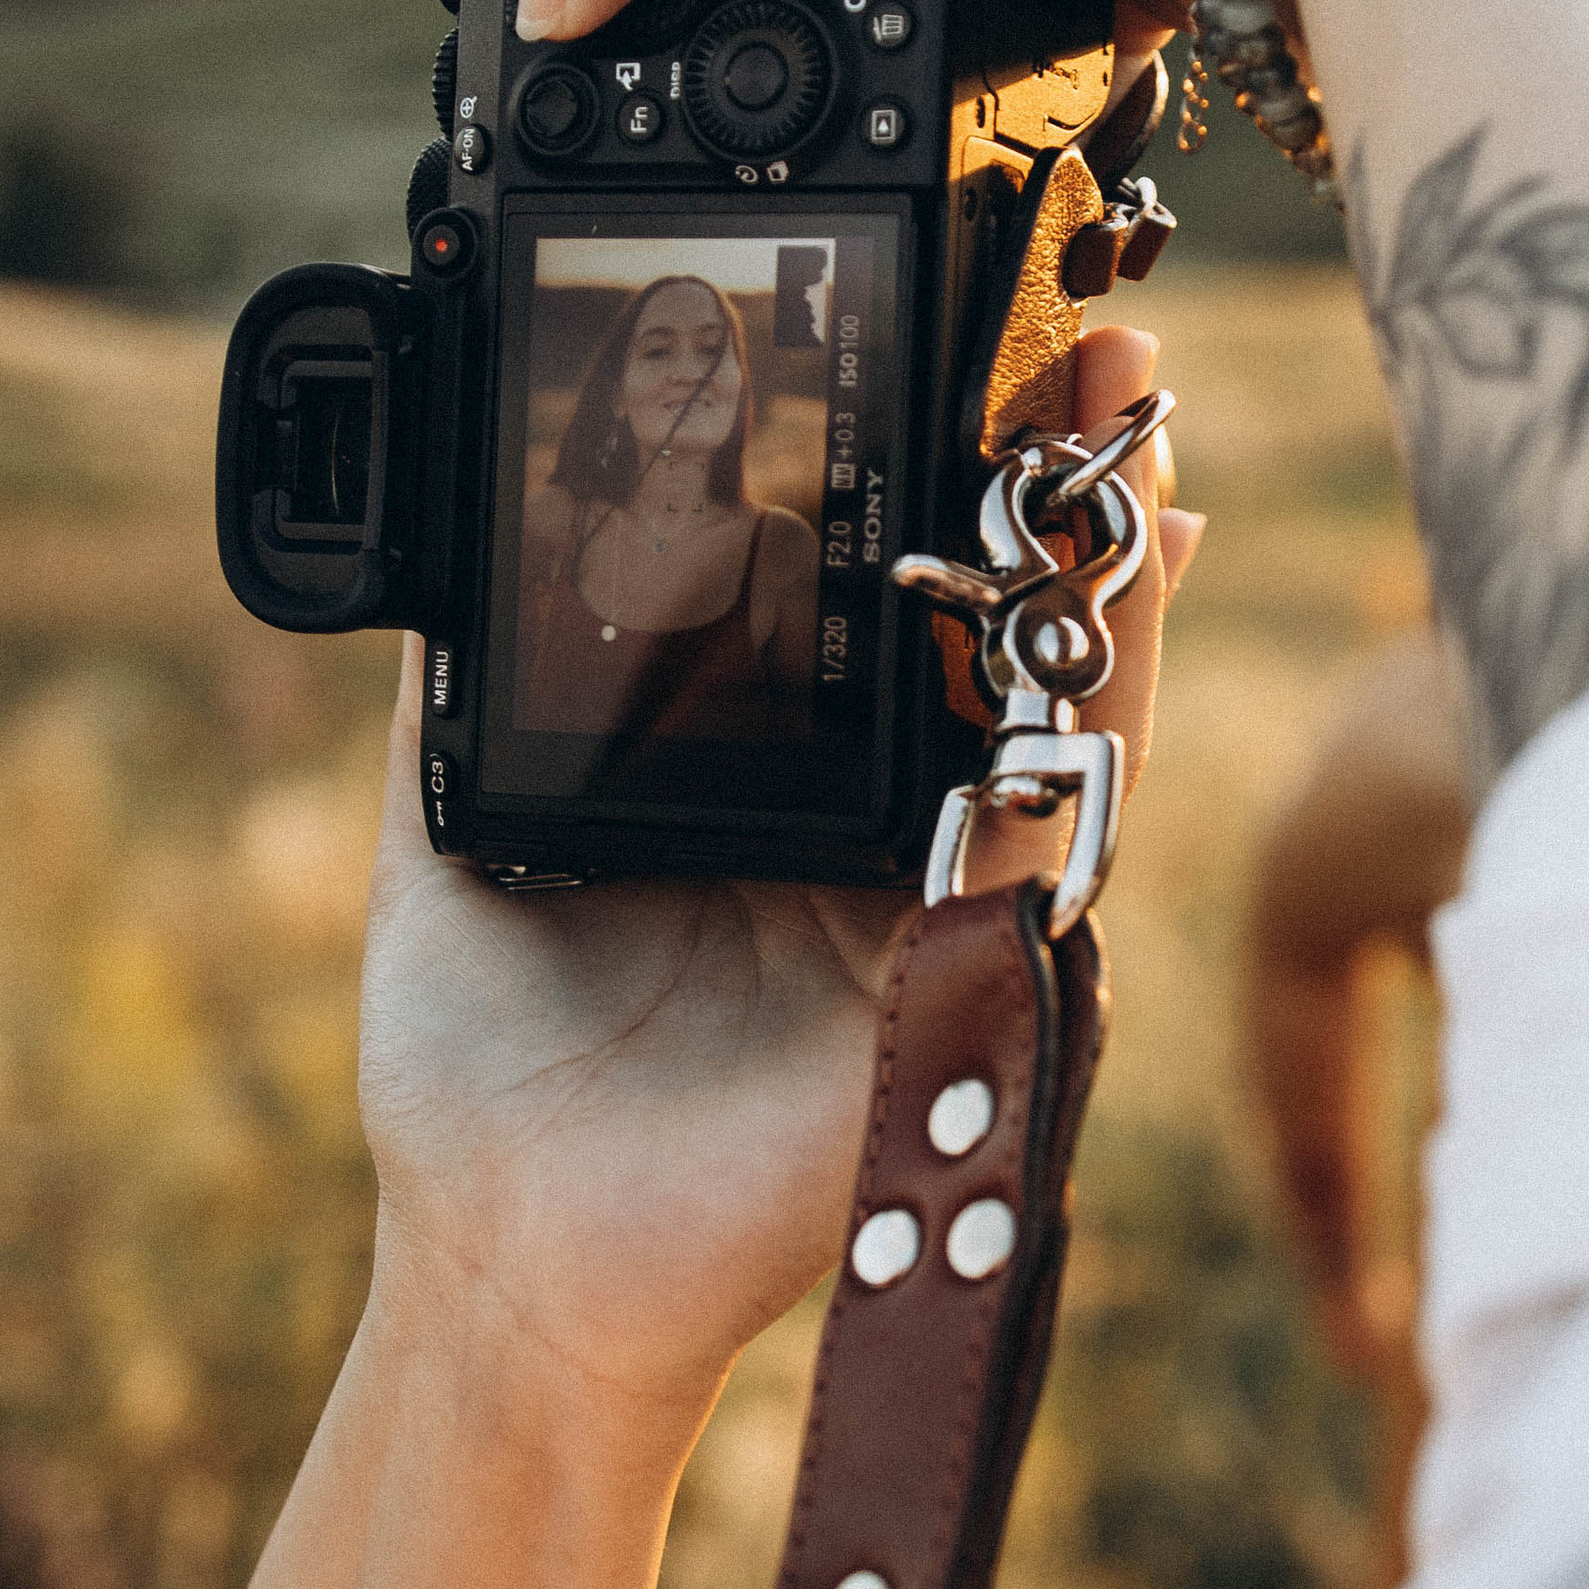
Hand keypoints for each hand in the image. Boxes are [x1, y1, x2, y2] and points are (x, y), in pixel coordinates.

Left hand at [358, 321, 1200, 1443]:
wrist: (510, 1247)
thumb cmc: (488, 1057)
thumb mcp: (461, 805)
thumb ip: (475, 670)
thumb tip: (463, 515)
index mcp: (792, 784)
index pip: (898, 598)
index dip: (945, 478)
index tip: (964, 351)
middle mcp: (893, 829)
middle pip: (1012, 629)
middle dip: (1068, 485)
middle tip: (1093, 341)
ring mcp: (950, 900)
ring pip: (1067, 700)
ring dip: (1109, 559)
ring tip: (1127, 424)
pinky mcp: (979, 976)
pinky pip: (1062, 812)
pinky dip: (1100, 692)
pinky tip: (1121, 582)